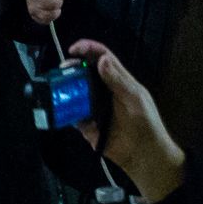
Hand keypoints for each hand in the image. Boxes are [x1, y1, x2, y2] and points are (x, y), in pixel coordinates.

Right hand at [68, 39, 185, 201]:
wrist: (144, 155)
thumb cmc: (146, 124)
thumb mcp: (135, 99)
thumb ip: (118, 80)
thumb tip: (102, 59)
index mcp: (118, 81)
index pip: (102, 57)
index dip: (88, 48)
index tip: (73, 49)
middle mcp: (103, 91)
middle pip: (83, 72)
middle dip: (70, 69)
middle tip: (61, 71)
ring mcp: (93, 107)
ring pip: (74, 92)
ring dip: (64, 89)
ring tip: (56, 90)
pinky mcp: (86, 124)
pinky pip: (71, 115)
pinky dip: (64, 111)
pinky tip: (60, 109)